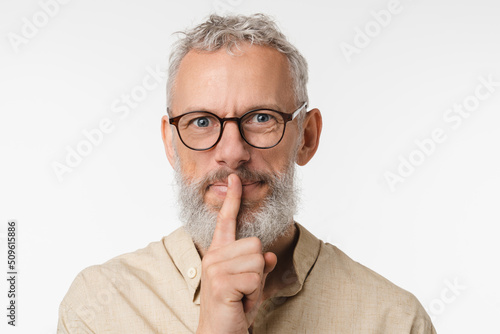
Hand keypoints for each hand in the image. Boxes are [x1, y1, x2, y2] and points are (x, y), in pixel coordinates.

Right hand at [196, 174, 276, 333]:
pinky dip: (255, 294)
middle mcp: (214, 256)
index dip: (233, 199)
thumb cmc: (233, 307)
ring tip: (242, 296)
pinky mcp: (222, 282)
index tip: (235, 178)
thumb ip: (258, 267)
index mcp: (218, 253)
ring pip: (258, 260)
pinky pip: (256, 278)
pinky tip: (241, 303)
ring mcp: (216, 268)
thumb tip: (270, 257)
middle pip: (255, 244)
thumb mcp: (249, 283)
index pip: (226, 220)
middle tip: (244, 289)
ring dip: (257, 283)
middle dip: (258, 269)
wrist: (219, 333)